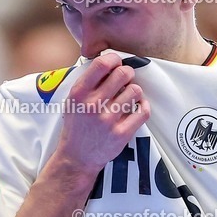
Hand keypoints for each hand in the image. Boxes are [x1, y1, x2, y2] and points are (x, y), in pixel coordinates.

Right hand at [54, 52, 149, 173]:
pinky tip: (136, 107)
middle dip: (127, 74)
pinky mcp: (121, 133)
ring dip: (134, 91)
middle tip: (125, 80)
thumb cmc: (77, 126)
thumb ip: (88, 82)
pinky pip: (143, 111)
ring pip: (135, 91)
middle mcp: (93, 105)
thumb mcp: (73, 101)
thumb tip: (109, 62)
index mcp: (79, 93)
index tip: (117, 63)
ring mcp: (108, 120)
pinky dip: (143, 106)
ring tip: (128, 97)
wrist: (77, 157)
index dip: (114, 59)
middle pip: (123, 74)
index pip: (102, 64)